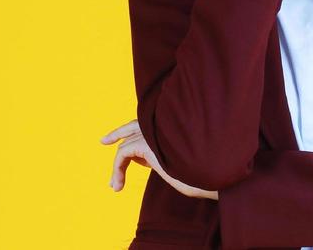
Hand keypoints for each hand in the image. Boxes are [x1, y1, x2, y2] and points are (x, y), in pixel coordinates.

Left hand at [100, 117, 218, 199]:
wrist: (208, 178)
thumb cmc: (197, 175)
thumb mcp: (174, 162)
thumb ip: (158, 153)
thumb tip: (140, 156)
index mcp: (170, 128)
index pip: (146, 124)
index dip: (132, 131)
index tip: (120, 139)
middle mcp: (162, 126)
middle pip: (133, 126)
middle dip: (118, 134)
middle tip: (104, 141)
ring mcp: (154, 133)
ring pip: (126, 145)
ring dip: (117, 167)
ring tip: (115, 187)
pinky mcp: (147, 143)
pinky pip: (123, 153)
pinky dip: (117, 169)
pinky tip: (118, 184)